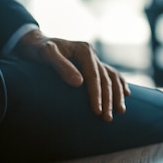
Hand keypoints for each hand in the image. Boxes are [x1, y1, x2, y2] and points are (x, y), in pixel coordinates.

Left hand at [15, 29, 129, 121]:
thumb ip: (62, 66)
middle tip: (107, 118)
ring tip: (120, 111)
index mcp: (84, 50)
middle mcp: (92, 54)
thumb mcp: (46, 54)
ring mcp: (94, 59)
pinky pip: (111, 74)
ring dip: (117, 94)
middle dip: (108, 99)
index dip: (96, 94)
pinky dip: (120, 84)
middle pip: (105, 78)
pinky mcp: (92, 65)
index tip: (97, 111)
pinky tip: (126, 94)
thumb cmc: (39, 49)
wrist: (36, 43)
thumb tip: (79, 83)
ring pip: (112, 77)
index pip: (94, 75)